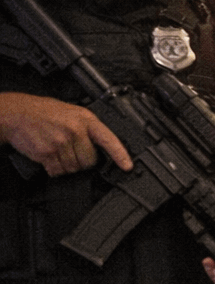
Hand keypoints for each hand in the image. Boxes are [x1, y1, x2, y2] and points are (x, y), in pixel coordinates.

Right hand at [0, 92, 132, 176]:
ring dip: (67, 166)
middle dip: (83, 161)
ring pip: (74, 168)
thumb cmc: (45, 112)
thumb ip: (88, 128)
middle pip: (90, 161)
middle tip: (72, 151)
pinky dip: (54, 169)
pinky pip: (58, 171)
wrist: (17, 113)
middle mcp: (75, 131)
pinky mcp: (47, 153)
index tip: (128, 166)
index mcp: (86, 119)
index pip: (109, 139)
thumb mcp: (73, 113)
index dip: (120, 155)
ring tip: (59, 151)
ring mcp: (61, 142)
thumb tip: (103, 147)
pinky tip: (50, 157)